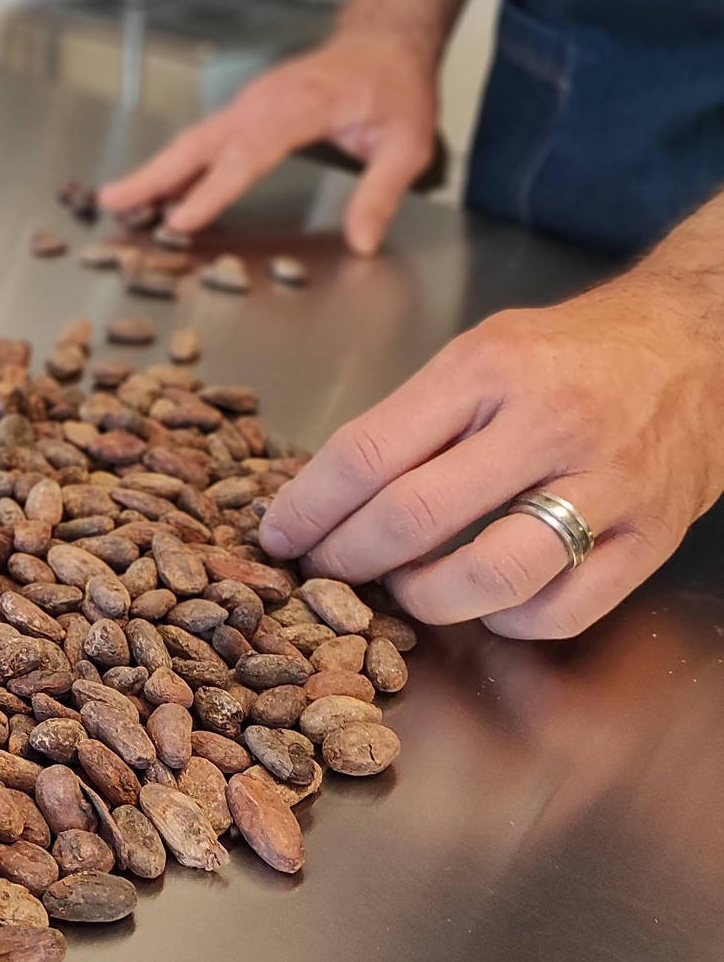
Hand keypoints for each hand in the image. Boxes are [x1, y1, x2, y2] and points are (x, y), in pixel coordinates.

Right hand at [99, 30, 437, 255]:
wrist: (385, 40)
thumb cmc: (396, 86)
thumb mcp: (408, 143)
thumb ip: (382, 192)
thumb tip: (362, 243)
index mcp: (302, 105)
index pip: (250, 152)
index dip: (214, 189)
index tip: (182, 218)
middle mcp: (266, 100)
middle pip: (201, 140)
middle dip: (154, 174)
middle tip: (113, 201)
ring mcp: (251, 102)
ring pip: (195, 138)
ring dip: (155, 170)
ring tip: (117, 200)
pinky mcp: (247, 109)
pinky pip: (206, 138)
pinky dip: (176, 163)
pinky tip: (160, 191)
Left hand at [258, 268, 723, 637]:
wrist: (701, 341)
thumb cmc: (574, 350)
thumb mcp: (484, 350)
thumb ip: (417, 416)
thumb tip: (331, 493)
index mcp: (490, 368)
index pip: (371, 451)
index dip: (312, 505)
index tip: (280, 534)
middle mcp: (548, 423)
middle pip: (415, 516)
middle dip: (348, 558)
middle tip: (323, 570)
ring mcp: (606, 483)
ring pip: (490, 575)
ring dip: (424, 598)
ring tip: (402, 588)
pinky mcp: (652, 535)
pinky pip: (564, 609)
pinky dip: (508, 620)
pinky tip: (485, 601)